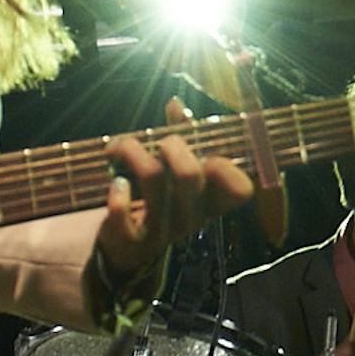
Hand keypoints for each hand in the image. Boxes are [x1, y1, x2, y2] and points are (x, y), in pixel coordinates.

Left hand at [92, 98, 254, 283]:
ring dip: (133, 151)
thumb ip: (180, 138)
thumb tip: (176, 105)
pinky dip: (116, 190)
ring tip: (120, 147)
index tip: (209, 155)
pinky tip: (115, 182)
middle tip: (161, 141)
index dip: (228, 168)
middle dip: (171, 145)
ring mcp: (162, 230)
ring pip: (152, 177)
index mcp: (209, 201)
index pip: (239, 190)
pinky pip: (122, 211)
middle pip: (189, 174)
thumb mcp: (172, 172)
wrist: (125, 249)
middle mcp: (191, 217)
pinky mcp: (131, 239)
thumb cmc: (155, 201)